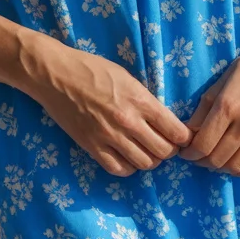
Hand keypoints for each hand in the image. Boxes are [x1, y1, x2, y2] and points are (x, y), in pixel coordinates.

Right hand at [30, 40, 194, 176]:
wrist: (56, 75)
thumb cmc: (92, 69)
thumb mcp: (127, 77)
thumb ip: (145, 100)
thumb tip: (162, 120)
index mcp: (140, 100)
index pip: (176, 131)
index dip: (183, 137)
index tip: (181, 137)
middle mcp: (128, 122)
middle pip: (164, 151)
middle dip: (169, 150)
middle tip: (164, 145)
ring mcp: (109, 137)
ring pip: (144, 163)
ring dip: (149, 159)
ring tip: (145, 151)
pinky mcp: (92, 147)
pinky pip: (118, 169)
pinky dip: (128, 168)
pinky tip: (127, 157)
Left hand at [177, 43, 239, 175]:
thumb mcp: (221, 82)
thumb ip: (203, 110)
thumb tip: (188, 134)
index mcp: (228, 106)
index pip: (202, 144)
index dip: (190, 154)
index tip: (186, 152)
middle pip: (217, 158)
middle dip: (201, 161)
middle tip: (197, 157)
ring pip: (237, 166)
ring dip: (221, 168)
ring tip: (214, 160)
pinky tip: (237, 166)